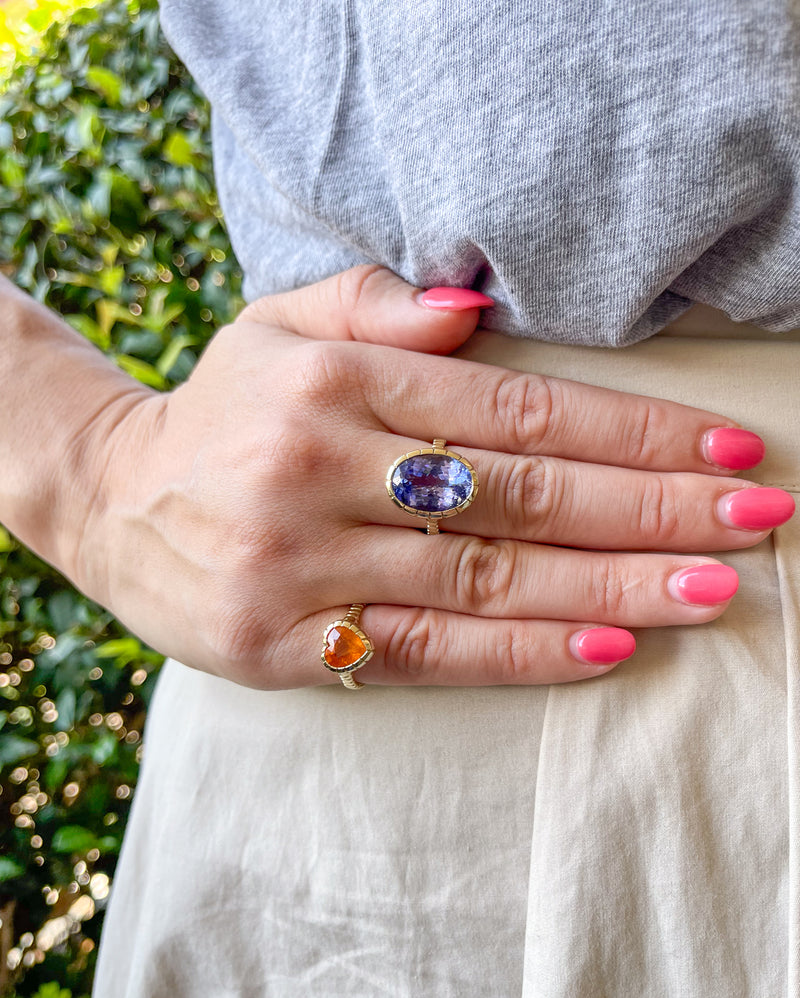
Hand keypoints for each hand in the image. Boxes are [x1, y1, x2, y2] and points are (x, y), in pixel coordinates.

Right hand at [73, 266, 793, 687]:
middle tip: (755, 522)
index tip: (723, 451)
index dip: (629, 434)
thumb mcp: (275, 326)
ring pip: (487, 578)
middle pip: (520, 497)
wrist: (110, 503)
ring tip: (713, 591)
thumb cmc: (222, 412)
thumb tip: (479, 310)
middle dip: (651, 510)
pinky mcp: (286, 645)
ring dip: (614, 586)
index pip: (514, 412)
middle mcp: (319, 469)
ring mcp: (302, 565)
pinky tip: (609, 646)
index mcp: (333, 383)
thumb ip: (372, 303)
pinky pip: (427, 650)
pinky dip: (524, 651)